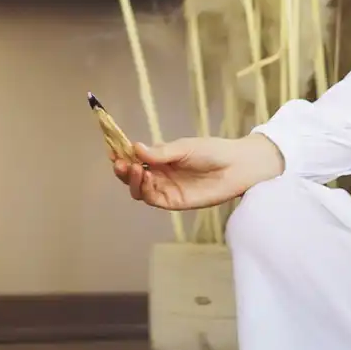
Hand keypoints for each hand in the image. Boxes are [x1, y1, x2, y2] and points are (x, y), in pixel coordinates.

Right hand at [111, 134, 283, 210]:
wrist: (237, 167)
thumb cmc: (213, 151)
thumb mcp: (185, 147)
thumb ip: (161, 152)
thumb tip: (135, 147)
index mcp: (162, 158)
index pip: (136, 158)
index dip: (122, 155)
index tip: (113, 150)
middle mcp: (161, 174)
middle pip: (133, 176)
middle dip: (124, 170)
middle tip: (121, 163)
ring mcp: (166, 188)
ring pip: (140, 189)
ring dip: (132, 181)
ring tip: (134, 169)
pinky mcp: (174, 202)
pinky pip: (153, 199)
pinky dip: (145, 190)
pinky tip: (146, 178)